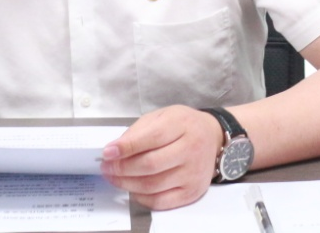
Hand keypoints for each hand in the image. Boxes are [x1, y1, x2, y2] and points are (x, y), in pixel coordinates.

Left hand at [99, 105, 222, 209]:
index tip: (107, 152)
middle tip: (106, 167)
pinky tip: (132, 189)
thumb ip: (138, 131)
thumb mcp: (162, 116)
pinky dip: (142, 197)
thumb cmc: (183, 125)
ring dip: (127, 184)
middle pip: (150, 165)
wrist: (213, 138)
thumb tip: (114, 149)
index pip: (151, 139)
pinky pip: (162, 202)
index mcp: (181, 125)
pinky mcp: (192, 192)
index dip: (126, 148)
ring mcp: (192, 174)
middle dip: (122, 168)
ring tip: (114, 178)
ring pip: (153, 185)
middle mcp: (190, 150)